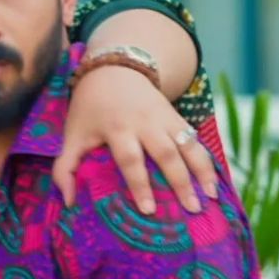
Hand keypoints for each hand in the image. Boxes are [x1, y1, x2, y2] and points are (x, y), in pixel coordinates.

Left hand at [53, 65, 219, 213]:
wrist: (114, 69)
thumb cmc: (90, 109)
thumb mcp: (72, 134)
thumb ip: (65, 168)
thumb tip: (68, 201)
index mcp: (117, 128)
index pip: (130, 159)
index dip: (140, 185)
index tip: (149, 210)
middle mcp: (145, 122)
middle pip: (167, 153)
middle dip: (180, 182)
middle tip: (191, 209)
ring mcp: (165, 118)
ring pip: (188, 144)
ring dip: (202, 171)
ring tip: (211, 197)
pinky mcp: (177, 116)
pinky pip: (196, 138)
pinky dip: (207, 159)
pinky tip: (214, 180)